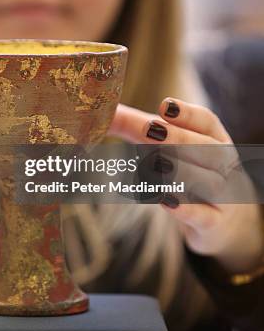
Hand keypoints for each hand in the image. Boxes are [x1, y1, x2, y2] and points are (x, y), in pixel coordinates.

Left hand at [108, 98, 263, 274]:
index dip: (187, 114)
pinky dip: (186, 208)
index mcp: (215, 139)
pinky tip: (164, 200)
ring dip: (183, 171)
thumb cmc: (190, 172)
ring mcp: (224, 196)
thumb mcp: (169, 148)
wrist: (225, 220)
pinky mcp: (215, 225)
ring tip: (157, 163)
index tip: (164, 105)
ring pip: (211, 182)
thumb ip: (137, 128)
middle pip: (209, 149)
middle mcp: (224, 166)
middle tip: (150, 131)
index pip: (207, 121)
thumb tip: (104, 111)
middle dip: (180, 139)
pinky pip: (205, 217)